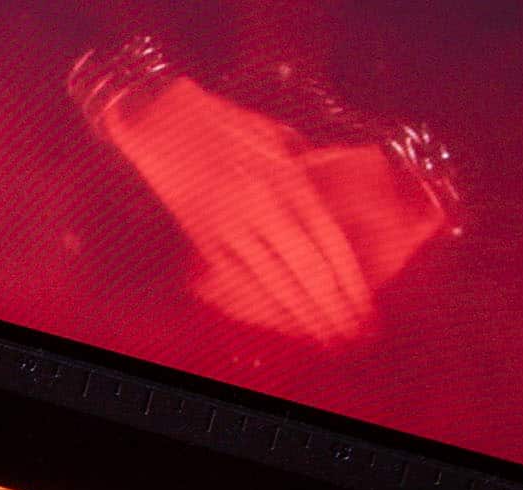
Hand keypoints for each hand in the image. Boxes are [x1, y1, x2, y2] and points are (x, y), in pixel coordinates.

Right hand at [98, 75, 415, 345]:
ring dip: (296, 313)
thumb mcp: (274, 140)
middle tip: (348, 331)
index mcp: (285, 180)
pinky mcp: (202, 236)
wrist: (162, 122)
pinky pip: (233, 278)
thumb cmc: (221, 124)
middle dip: (328, 305)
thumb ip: (300, 173)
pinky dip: (254, 303)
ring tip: (319, 334)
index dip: (345, 279)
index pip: (325, 242)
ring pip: (268, 281)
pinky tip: (271, 319)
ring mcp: (227, 225)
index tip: (360, 304)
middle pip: (301, 269)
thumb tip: (325, 201)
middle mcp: (259, 206)